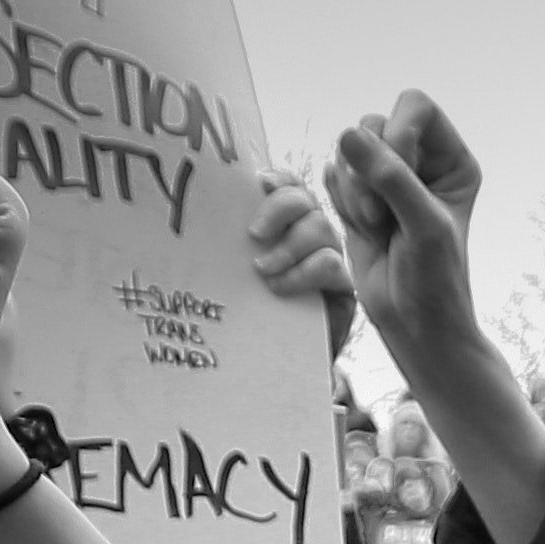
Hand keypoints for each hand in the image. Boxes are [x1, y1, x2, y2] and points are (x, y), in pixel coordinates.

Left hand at [236, 166, 355, 352]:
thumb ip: (232, 244)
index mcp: (286, 225)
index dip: (281, 178)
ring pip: (321, 228)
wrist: (269, 364)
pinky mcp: (343, 289)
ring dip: (289, 246)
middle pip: (307, 200)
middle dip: (281, 208)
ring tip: (262, 271)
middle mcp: (311, 236)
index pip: (291, 186)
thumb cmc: (248, 314)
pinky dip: (303, 272)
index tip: (260, 183)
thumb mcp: (234, 272)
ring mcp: (330, 260)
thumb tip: (201, 216)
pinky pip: (331, 264)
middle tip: (253, 234)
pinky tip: (279, 288)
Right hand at [321, 93, 491, 384]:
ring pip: (349, 149)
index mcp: (450, 158)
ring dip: (354, 189)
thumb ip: (390, 177)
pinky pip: (334, 175)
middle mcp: (419, 161)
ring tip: (376, 227)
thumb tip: (347, 133)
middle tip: (380, 216)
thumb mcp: (423, 225)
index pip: (416, 106)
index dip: (399, 133)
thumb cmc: (434, 279)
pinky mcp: (358, 195)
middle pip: (374, 123)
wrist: (415, 324)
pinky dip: (341, 201)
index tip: (398, 177)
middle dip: (369, 170)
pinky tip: (364, 230)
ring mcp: (386, 177)